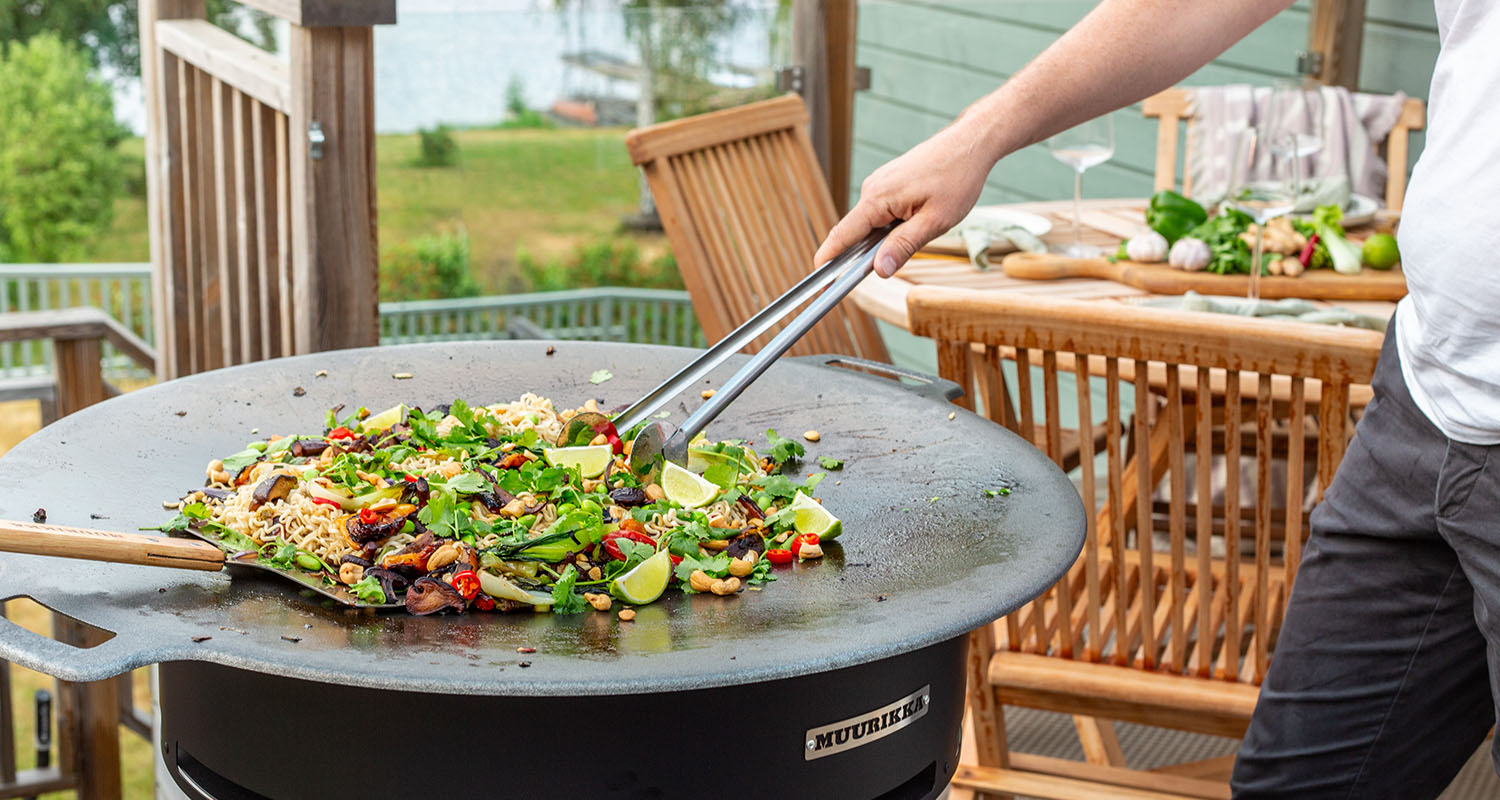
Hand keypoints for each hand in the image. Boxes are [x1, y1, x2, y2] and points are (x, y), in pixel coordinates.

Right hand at [814, 119, 994, 276]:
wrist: (970, 143)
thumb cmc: (957, 177)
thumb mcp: (935, 221)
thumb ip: (904, 246)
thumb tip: (878, 269)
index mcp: (877, 198)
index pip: (843, 234)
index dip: (830, 259)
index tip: (819, 281)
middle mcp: (872, 189)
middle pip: (856, 233)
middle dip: (866, 254)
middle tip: (896, 263)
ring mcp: (879, 185)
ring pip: (872, 224)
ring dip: (886, 238)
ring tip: (922, 231)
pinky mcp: (888, 184)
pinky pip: (881, 213)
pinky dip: (891, 225)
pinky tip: (917, 221)